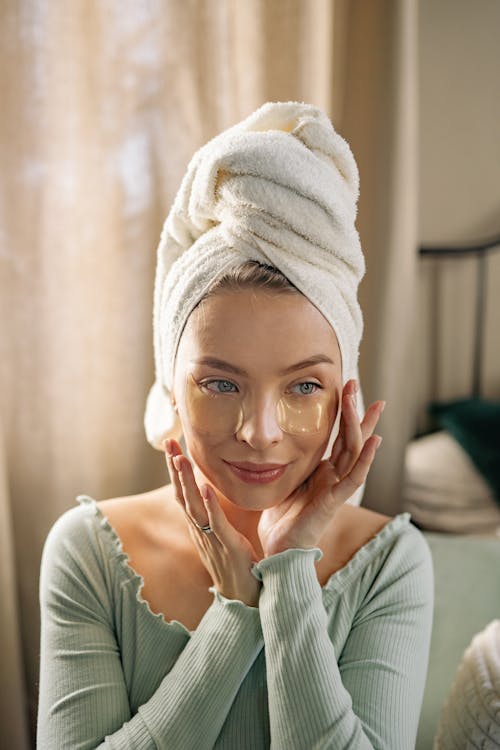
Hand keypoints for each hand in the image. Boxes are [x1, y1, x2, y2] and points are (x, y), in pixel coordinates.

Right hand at [164, 439, 260, 606]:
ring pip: (193, 506)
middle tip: (168, 441)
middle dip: (174, 467)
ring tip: (180, 458)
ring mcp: (210, 538)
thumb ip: (215, 513)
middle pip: (181, 494)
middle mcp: (199, 529)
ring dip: (186, 481)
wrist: (244, 596)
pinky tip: (206, 487)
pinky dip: (210, 504)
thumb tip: (212, 490)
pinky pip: (216, 523)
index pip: (182, 492)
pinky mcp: (227, 546)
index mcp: (199, 524)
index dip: (175, 469)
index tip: (171, 444)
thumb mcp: (222, 533)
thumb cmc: (235, 564)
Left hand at [257, 380, 384, 556]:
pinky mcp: (334, 501)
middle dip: (356, 411)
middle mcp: (333, 476)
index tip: (346, 389)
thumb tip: (280, 439)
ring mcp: (336, 488)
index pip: (338, 437)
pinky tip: (374, 441)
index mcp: (322, 471)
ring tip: (368, 403)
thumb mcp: (284, 480)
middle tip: (356, 383)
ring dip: (360, 426)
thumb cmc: (281, 518)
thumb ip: (291, 462)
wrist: (279, 549)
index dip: (344, 414)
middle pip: (350, 438)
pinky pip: (354, 477)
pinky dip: (365, 459)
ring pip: (354, 451)